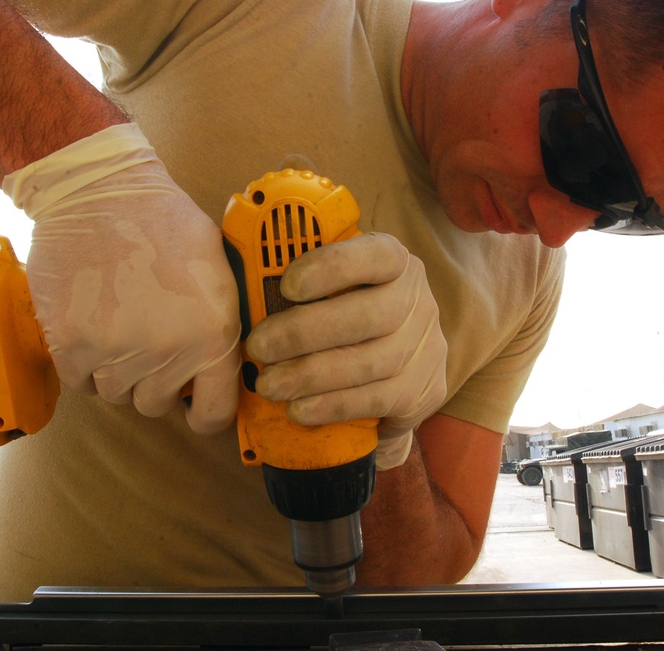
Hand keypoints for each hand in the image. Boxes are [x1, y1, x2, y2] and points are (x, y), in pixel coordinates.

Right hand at [3, 124, 240, 432]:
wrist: (98, 191)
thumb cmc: (164, 221)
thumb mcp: (219, 269)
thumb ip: (225, 324)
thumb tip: (232, 368)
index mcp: (214, 334)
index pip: (214, 414)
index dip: (205, 415)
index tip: (195, 407)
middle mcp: (167, 351)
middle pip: (157, 404)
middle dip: (155, 381)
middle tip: (149, 340)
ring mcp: (115, 351)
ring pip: (117, 393)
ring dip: (118, 369)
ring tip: (120, 322)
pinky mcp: (71, 345)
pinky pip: (81, 381)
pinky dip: (85, 361)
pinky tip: (93, 323)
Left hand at [245, 232, 447, 468]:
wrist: (403, 370)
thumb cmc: (350, 317)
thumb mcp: (338, 288)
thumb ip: (302, 278)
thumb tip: (238, 266)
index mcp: (395, 262)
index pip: (375, 254)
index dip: (332, 266)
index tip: (287, 286)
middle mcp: (418, 301)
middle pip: (368, 315)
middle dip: (304, 332)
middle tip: (259, 347)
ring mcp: (425, 348)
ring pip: (369, 362)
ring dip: (311, 375)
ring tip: (269, 384)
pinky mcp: (424, 391)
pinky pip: (375, 400)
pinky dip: (332, 406)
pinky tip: (299, 409)